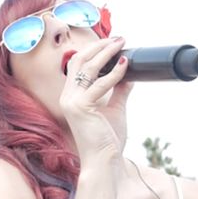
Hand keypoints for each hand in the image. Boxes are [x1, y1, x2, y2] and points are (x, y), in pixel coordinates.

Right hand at [61, 37, 131, 163]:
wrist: (104, 160)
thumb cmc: (107, 138)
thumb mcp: (115, 107)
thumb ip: (119, 90)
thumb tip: (129, 73)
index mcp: (72, 95)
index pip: (79, 64)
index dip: (95, 50)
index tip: (114, 42)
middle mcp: (68, 95)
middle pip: (80, 60)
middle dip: (100, 46)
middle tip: (119, 38)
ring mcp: (72, 101)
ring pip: (87, 67)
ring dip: (106, 53)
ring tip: (122, 44)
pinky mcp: (81, 108)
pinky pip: (100, 84)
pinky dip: (114, 73)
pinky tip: (125, 65)